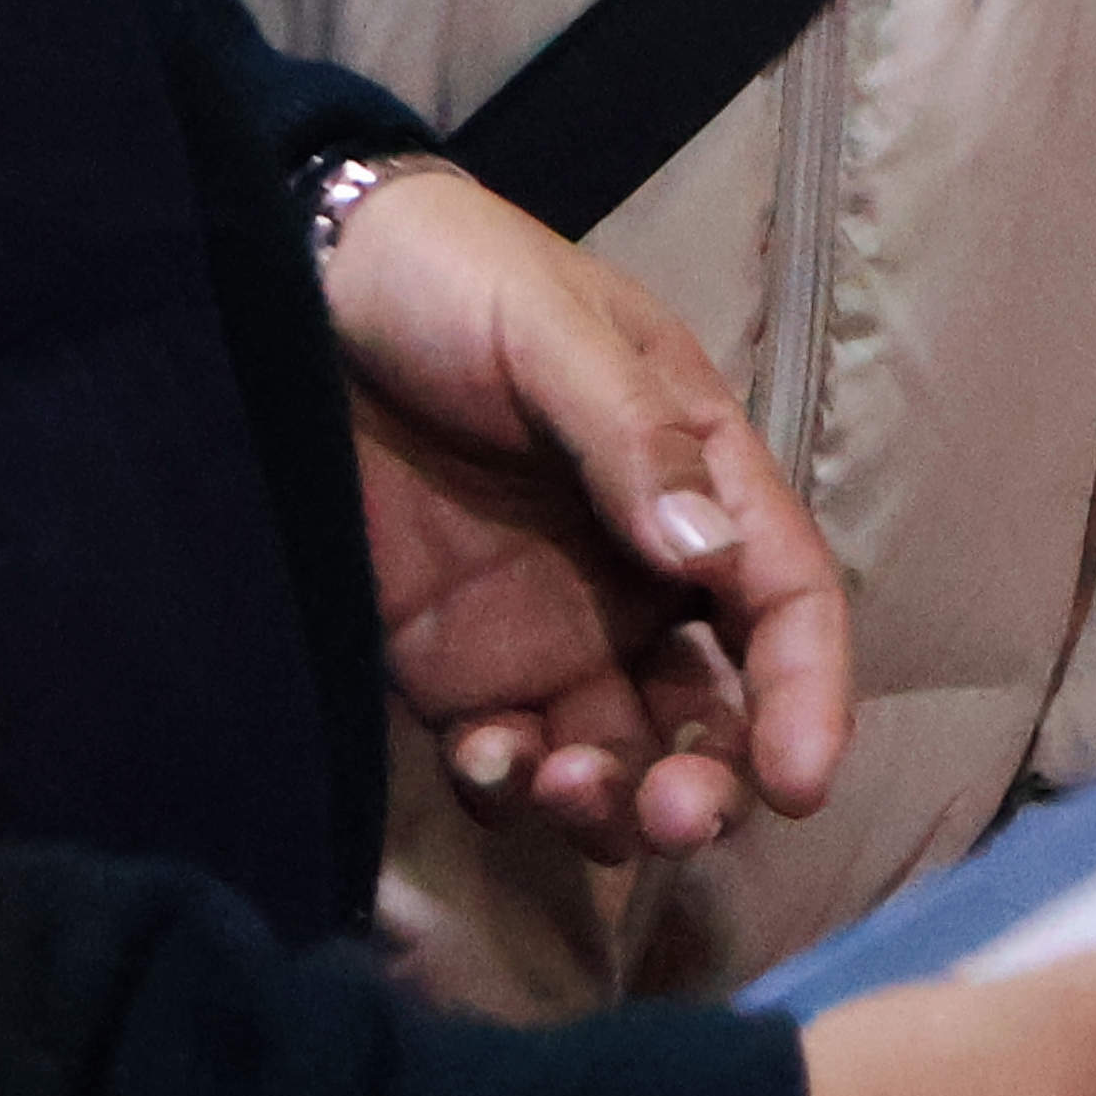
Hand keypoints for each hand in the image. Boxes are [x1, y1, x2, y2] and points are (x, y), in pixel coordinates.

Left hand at [320, 165, 849, 865]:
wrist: (287, 282)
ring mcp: (548, 629)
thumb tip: (707, 557)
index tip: (799, 784)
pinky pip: (508, 762)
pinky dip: (513, 789)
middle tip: (675, 817)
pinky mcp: (452, 668)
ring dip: (614, 804)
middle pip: (715, 711)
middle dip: (712, 783)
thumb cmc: (448, 278)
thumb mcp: (549, 328)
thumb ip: (631, 436)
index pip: (784, 598)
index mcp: (696, 476)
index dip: (807, 694)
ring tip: (563, 782)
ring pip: (620, 759)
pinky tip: (484, 762)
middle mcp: (639, 573)